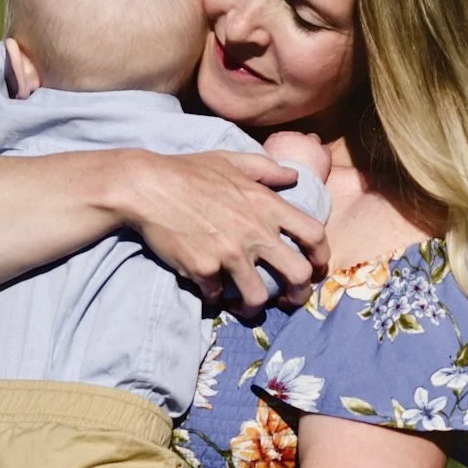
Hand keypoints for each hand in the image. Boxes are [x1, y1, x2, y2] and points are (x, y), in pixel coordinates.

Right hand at [129, 149, 328, 310]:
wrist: (146, 187)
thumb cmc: (189, 171)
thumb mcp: (232, 160)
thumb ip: (267, 170)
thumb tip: (293, 176)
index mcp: (267, 205)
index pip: (314, 235)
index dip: (321, 256)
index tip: (315, 267)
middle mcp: (255, 232)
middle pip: (298, 275)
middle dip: (298, 294)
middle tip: (288, 300)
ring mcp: (230, 253)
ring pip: (258, 298)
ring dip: (253, 306)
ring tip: (246, 305)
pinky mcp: (204, 269)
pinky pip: (216, 295)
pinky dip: (213, 296)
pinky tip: (208, 288)